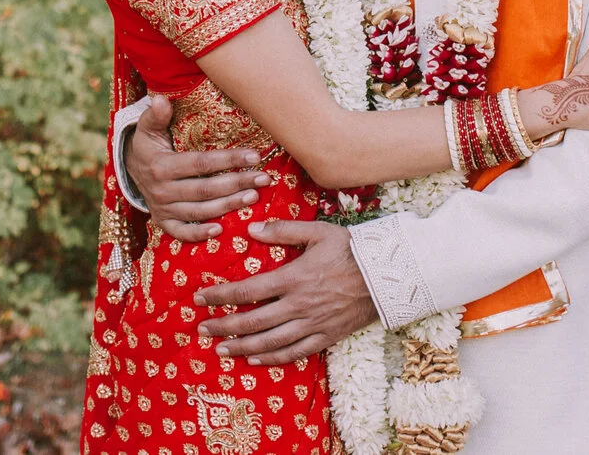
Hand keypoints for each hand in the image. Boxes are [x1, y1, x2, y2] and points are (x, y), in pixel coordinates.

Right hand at [126, 94, 267, 243]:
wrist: (130, 169)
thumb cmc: (148, 144)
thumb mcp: (147, 127)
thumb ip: (155, 114)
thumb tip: (161, 99)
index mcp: (161, 166)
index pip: (201, 164)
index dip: (228, 160)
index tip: (254, 156)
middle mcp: (162, 190)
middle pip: (205, 189)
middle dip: (237, 183)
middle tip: (263, 178)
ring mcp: (163, 208)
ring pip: (200, 211)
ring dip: (228, 206)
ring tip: (253, 197)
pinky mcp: (163, 222)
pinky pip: (182, 232)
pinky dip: (199, 234)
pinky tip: (221, 231)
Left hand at [193, 219, 376, 364]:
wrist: (388, 275)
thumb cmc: (351, 249)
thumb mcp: (318, 232)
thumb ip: (282, 231)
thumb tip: (251, 229)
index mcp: (294, 277)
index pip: (248, 291)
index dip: (221, 296)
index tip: (200, 299)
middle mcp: (299, 305)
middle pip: (253, 321)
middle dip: (224, 326)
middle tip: (202, 329)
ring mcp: (312, 325)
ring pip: (270, 342)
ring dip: (242, 347)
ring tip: (221, 350)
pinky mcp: (325, 337)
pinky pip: (294, 353)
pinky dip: (272, 358)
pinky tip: (255, 359)